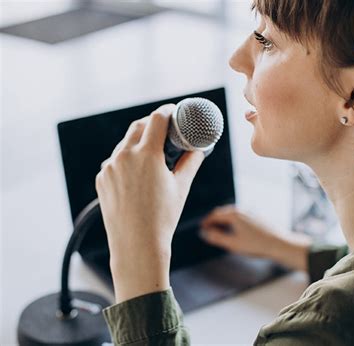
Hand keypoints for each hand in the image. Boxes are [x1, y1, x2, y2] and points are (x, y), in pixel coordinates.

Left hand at [95, 104, 204, 302]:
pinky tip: (137, 173)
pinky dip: (126, 160)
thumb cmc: (162, 218)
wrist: (137, 245)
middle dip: (152, 124)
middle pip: (138, 126)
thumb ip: (191, 163)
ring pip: (124, 144)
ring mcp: (109, 168)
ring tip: (152, 154)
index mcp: (146, 155)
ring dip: (138, 142)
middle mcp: (124, 157)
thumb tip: (198, 149)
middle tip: (165, 130)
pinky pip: (115, 161)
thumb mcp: (181, 187)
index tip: (173, 112)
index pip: (156, 119)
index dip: (167, 112)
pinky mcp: (102, 179)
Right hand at [200, 205, 282, 258]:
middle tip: (208, 229)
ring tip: (220, 230)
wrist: (278, 243)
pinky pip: (239, 216)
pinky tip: (234, 230)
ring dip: (223, 220)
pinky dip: (232, 221)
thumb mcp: (232, 244)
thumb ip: (216, 238)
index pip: (215, 215)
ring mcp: (249, 212)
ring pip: (231, 213)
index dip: (206, 222)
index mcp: (233, 215)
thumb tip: (203, 233)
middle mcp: (241, 210)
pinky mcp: (256, 216)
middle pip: (223, 212)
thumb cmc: (256, 245)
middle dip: (214, 220)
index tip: (201, 228)